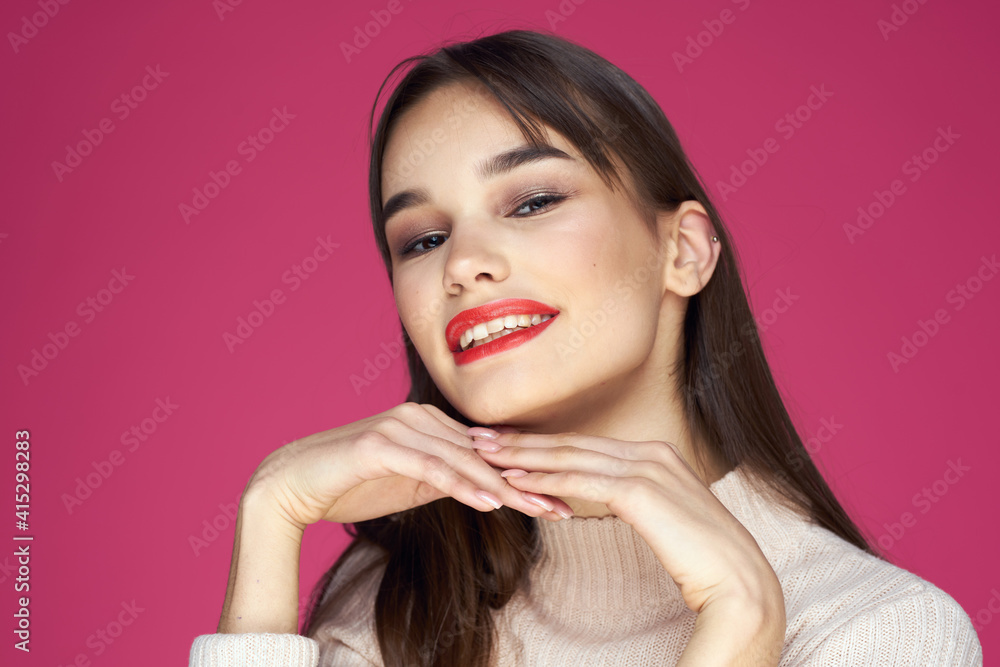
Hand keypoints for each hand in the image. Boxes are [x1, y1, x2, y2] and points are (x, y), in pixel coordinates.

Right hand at [242, 402, 573, 529]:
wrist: (294, 485)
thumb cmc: (351, 484)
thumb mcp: (410, 483)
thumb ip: (445, 477)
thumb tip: (484, 486)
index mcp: (429, 422)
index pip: (486, 452)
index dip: (524, 475)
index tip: (558, 499)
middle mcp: (419, 417)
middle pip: (483, 455)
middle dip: (526, 482)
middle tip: (565, 506)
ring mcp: (400, 426)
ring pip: (463, 460)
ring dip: (503, 486)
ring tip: (539, 507)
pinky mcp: (380, 444)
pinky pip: (431, 467)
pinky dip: (463, 485)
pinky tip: (490, 502)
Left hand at [470, 428, 784, 618]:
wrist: (739, 582)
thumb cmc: (704, 560)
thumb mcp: (666, 518)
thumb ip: (639, 499)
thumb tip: (614, 498)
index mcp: (657, 454)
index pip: (586, 443)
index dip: (543, 441)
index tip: (507, 441)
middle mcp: (650, 451)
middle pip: (571, 442)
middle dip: (521, 440)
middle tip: (479, 436)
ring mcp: (647, 466)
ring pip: (569, 456)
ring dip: (522, 454)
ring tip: (483, 453)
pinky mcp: (640, 490)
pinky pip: (579, 480)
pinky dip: (543, 477)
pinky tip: (514, 479)